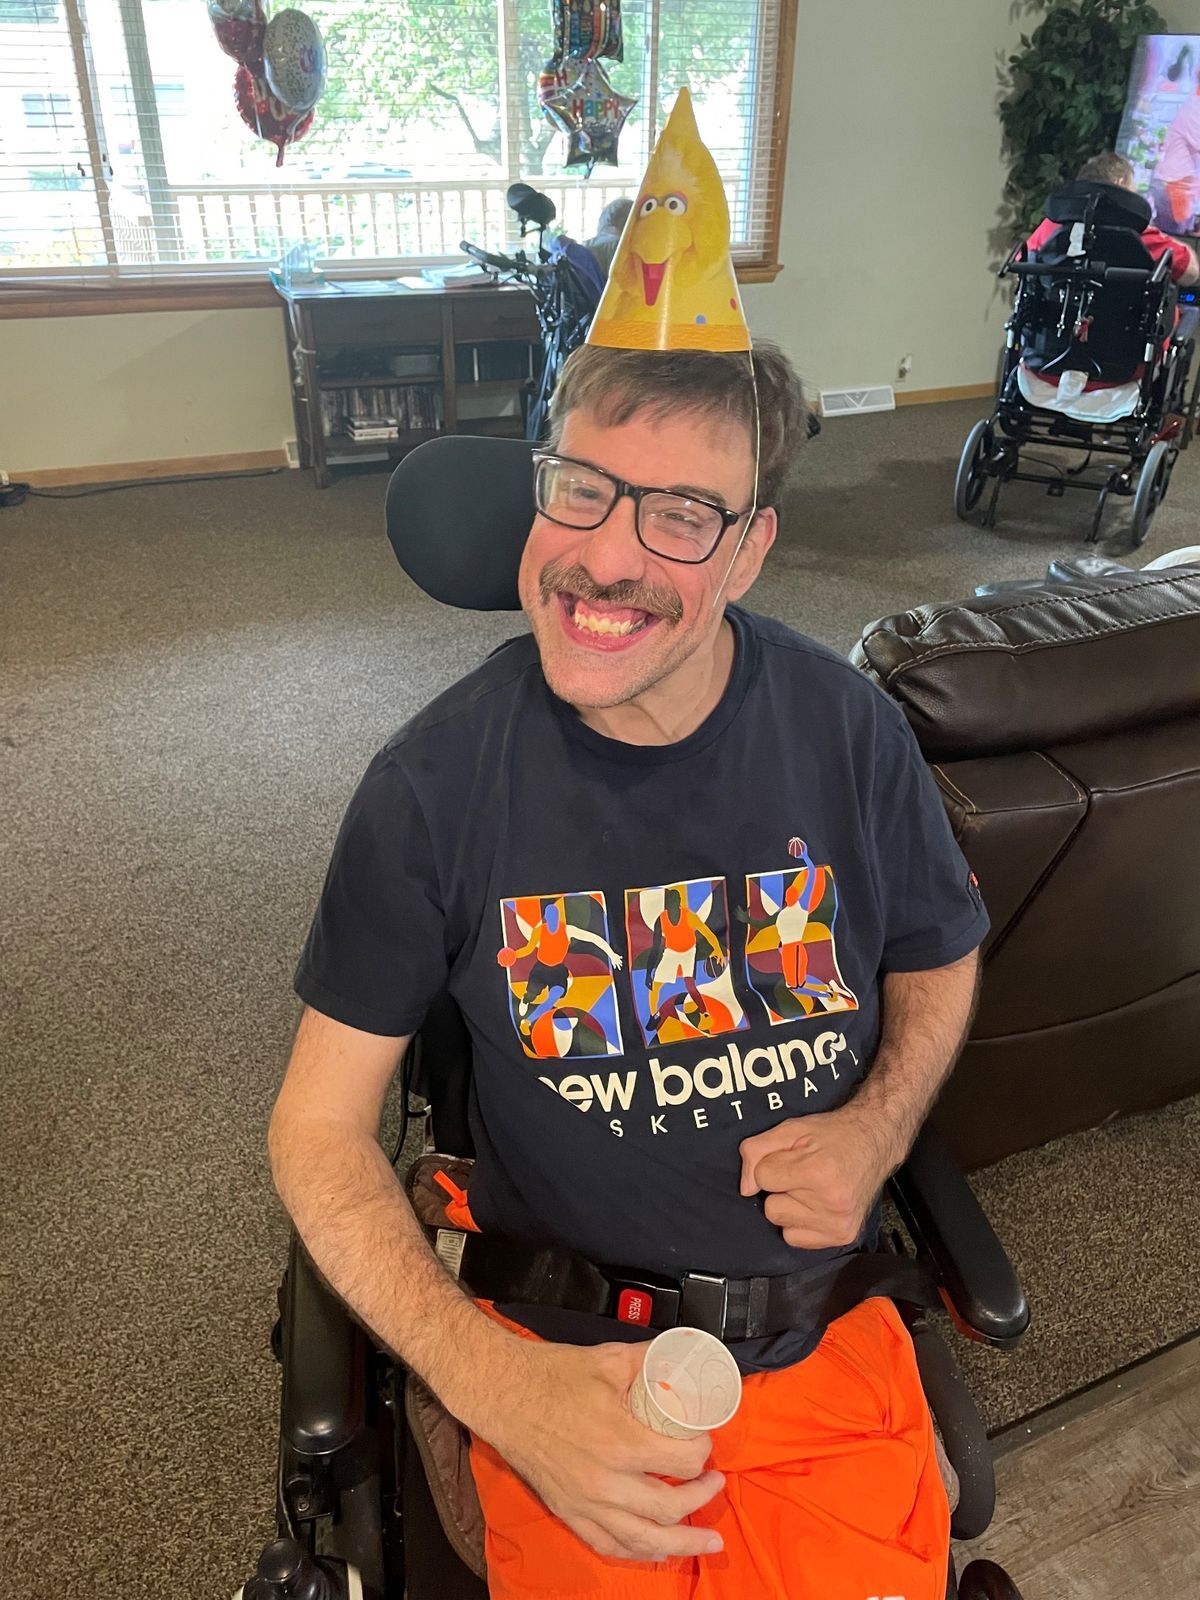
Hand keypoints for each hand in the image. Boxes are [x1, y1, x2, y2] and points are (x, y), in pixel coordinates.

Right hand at [478, 1338, 724, 1562]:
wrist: (502, 1394)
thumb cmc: (552, 1375)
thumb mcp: (610, 1359)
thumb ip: (652, 1360)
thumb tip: (686, 1358)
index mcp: (619, 1441)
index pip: (680, 1462)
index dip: (702, 1452)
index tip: (705, 1442)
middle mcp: (604, 1481)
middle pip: (669, 1508)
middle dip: (701, 1496)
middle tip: (715, 1482)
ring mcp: (584, 1502)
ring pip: (643, 1539)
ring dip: (682, 1543)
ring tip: (708, 1539)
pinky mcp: (568, 1512)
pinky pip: (609, 1544)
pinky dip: (638, 1551)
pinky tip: (657, 1549)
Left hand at [738, 1106, 890, 1249]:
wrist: (875, 1142)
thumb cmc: (833, 1135)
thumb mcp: (791, 1129)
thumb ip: (757, 1150)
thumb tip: (746, 1188)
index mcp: (818, 1172)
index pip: (763, 1177)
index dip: (771, 1164)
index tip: (791, 1157)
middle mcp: (831, 1203)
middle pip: (770, 1207)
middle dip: (780, 1189)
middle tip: (803, 1173)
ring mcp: (838, 1224)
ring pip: (781, 1224)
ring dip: (789, 1207)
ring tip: (811, 1189)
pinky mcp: (843, 1236)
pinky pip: (796, 1239)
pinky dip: (800, 1223)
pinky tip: (816, 1205)